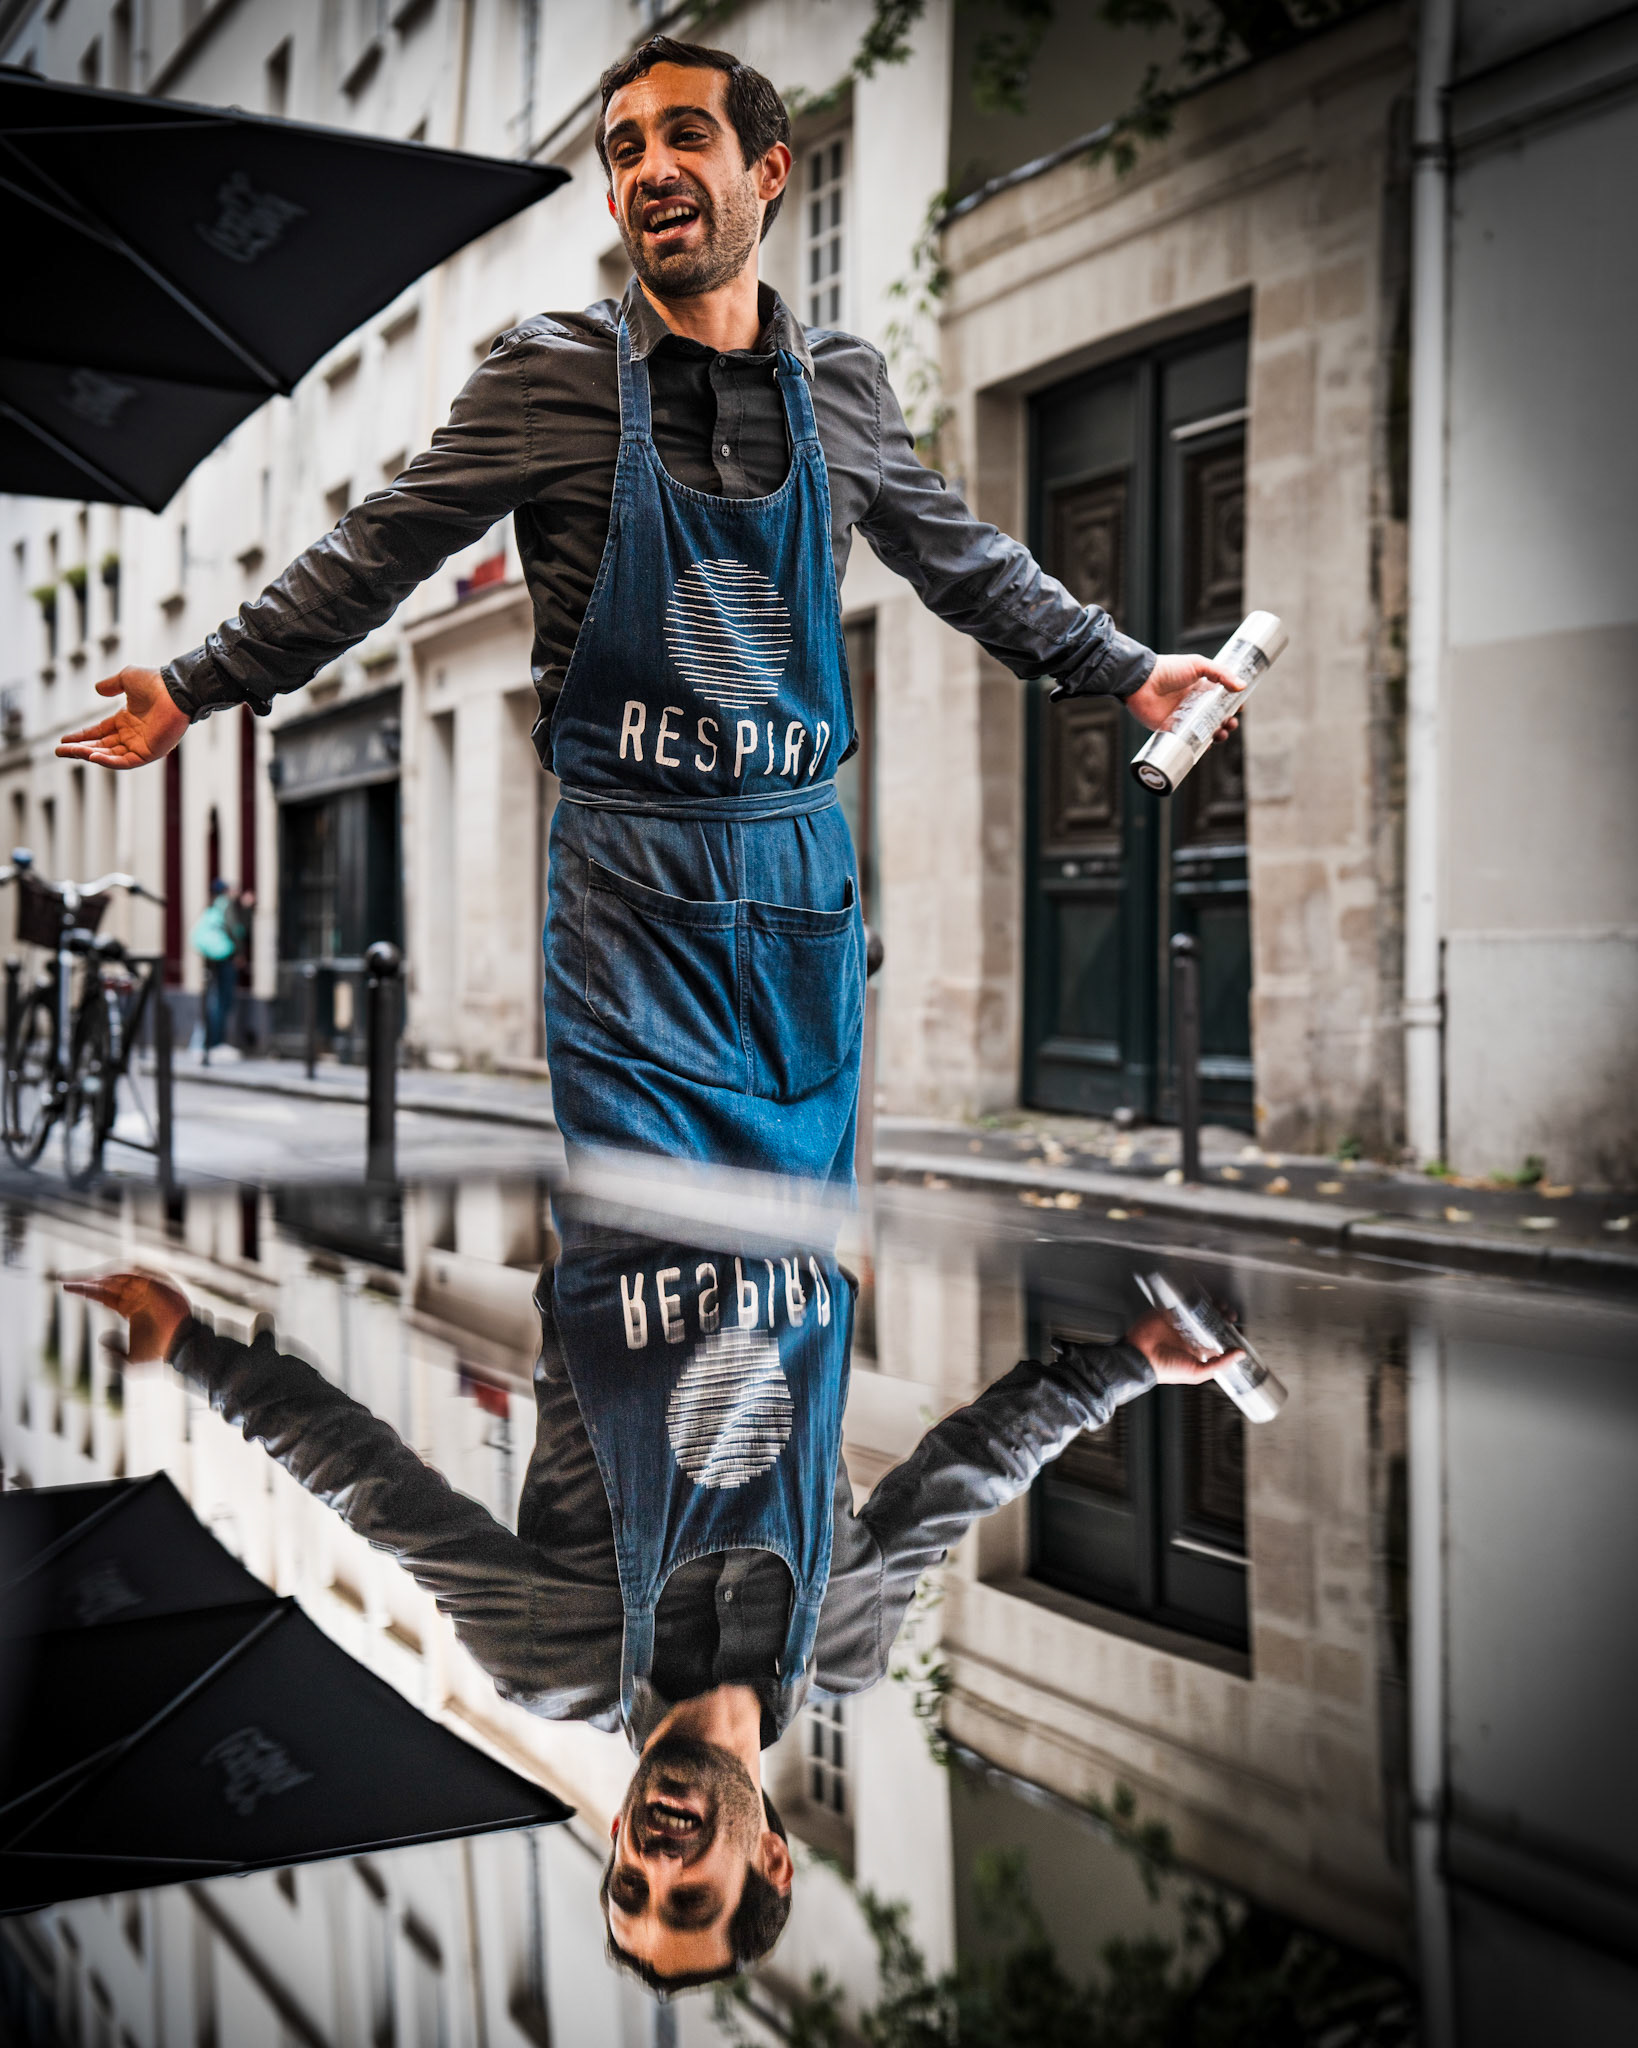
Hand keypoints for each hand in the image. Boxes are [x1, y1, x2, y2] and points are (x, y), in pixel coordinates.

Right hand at [56, 666, 190, 769]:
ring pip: (110, 755)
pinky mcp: (150, 753)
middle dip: (79, 749)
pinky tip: (92, 757)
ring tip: (70, 752)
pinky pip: (126, 761)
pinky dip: (109, 761)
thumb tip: (97, 689)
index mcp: (127, 720)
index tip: (64, 739)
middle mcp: (132, 735)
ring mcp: (141, 745)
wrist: (175, 689)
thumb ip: (111, 685)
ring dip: (89, 755)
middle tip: (59, 751)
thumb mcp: (126, 679)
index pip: (100, 732)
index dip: (82, 736)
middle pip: (101, 746)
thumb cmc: (155, 682)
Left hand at [62, 1270, 191, 1363]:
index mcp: (130, 1308)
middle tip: (64, 1279)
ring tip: (81, 1279)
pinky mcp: (156, 1286)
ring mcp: (146, 1289)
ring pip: (118, 1277)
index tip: (66, 1287)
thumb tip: (102, 1339)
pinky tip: (101, 1278)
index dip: (84, 1291)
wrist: (180, 1349)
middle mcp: (136, 1296)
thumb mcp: (130, 1361)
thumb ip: (114, 1355)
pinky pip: (136, 1275)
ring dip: (99, 1276)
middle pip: (105, 1283)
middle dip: (85, 1280)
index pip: (102, 1295)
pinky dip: (119, 1275)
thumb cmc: (158, 1354)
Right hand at [1123, 1305, 1244, 1385]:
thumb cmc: (1166, 1369)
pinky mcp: (1172, 1313)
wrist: (1141, 1356)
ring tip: (1221, 1306)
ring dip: (1214, 1308)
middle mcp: (1191, 1337)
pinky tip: (1206, 1298)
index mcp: (1198, 1352)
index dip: (1229, 1334)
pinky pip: (1187, 1303)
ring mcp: (1182, 1324)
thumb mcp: (1197, 1372)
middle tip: (1229, 1315)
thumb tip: (1239, 1354)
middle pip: (1213, 1323)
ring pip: (1203, 1311)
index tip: (1236, 1329)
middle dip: (1224, 1318)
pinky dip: (1196, 1299)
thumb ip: (1219, 1364)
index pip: (1218, 1341)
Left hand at [1124, 654, 1244, 742]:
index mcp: (1202, 688)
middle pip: (1217, 718)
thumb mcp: (1198, 665)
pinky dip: (1199, 746)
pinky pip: (1188, 741)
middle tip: (1230, 723)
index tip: (1240, 708)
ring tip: (1221, 734)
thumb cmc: (1168, 669)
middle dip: (1228, 722)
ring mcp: (1183, 718)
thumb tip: (1242, 686)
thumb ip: (1221, 674)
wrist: (1142, 681)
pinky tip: (1206, 745)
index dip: (1233, 705)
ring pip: (1205, 731)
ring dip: (1217, 735)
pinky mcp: (1172, 730)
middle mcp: (1194, 704)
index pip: (1223, 699)